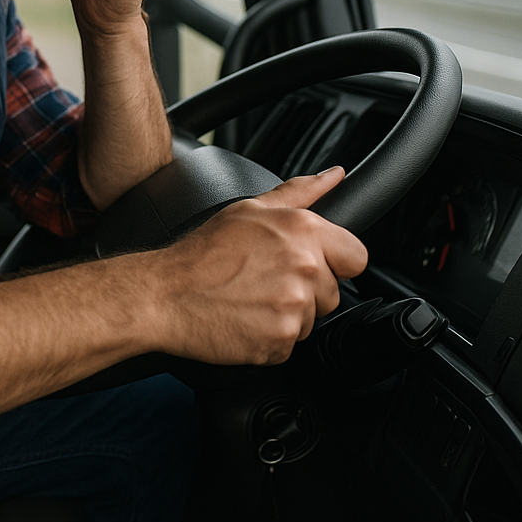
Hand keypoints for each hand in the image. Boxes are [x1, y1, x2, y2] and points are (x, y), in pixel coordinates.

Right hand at [152, 167, 368, 365]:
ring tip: (250, 298)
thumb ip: (299, 192)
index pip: (356, 256)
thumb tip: (334, 176)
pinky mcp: (281, 342)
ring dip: (287, 314)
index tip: (307, 264)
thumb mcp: (249, 209)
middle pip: (333, 292)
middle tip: (264, 280)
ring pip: (312, 319)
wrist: (165, 293)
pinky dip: (270, 337)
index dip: (333, 261)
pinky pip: (291, 344)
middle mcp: (305, 268)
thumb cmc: (203, 251)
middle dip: (306, 290)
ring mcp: (294, 308)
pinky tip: (245, 319)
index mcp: (303, 231)